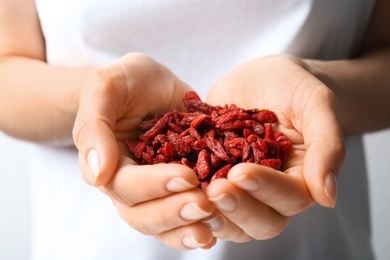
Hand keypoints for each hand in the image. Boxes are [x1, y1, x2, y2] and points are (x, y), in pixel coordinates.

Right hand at [72, 53, 215, 248]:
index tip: (186, 177)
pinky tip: (221, 227)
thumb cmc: (126, 81)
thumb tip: (97, 175)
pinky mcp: (182, 186)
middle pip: (144, 215)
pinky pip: (187, 215)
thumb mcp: (105, 88)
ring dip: (188, 228)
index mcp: (108, 164)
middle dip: (174, 213)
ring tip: (215, 225)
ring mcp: (157, 189)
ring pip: (165, 224)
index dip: (153, 186)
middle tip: (205, 205)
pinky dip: (201, 224)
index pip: (125, 186)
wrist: (151, 85)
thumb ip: (95, 126)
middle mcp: (131, 184)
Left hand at [204, 55, 344, 241]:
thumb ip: (327, 145)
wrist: (262, 78)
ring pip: (230, 219)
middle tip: (215, 189)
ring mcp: (239, 188)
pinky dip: (188, 198)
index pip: (290, 198)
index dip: (266, 190)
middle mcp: (270, 192)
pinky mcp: (212, 176)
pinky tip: (171, 189)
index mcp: (299, 178)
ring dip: (211, 213)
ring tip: (190, 195)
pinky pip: (201, 198)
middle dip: (238, 208)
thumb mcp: (315, 105)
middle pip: (260, 221)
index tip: (242, 173)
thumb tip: (328, 197)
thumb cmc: (294, 87)